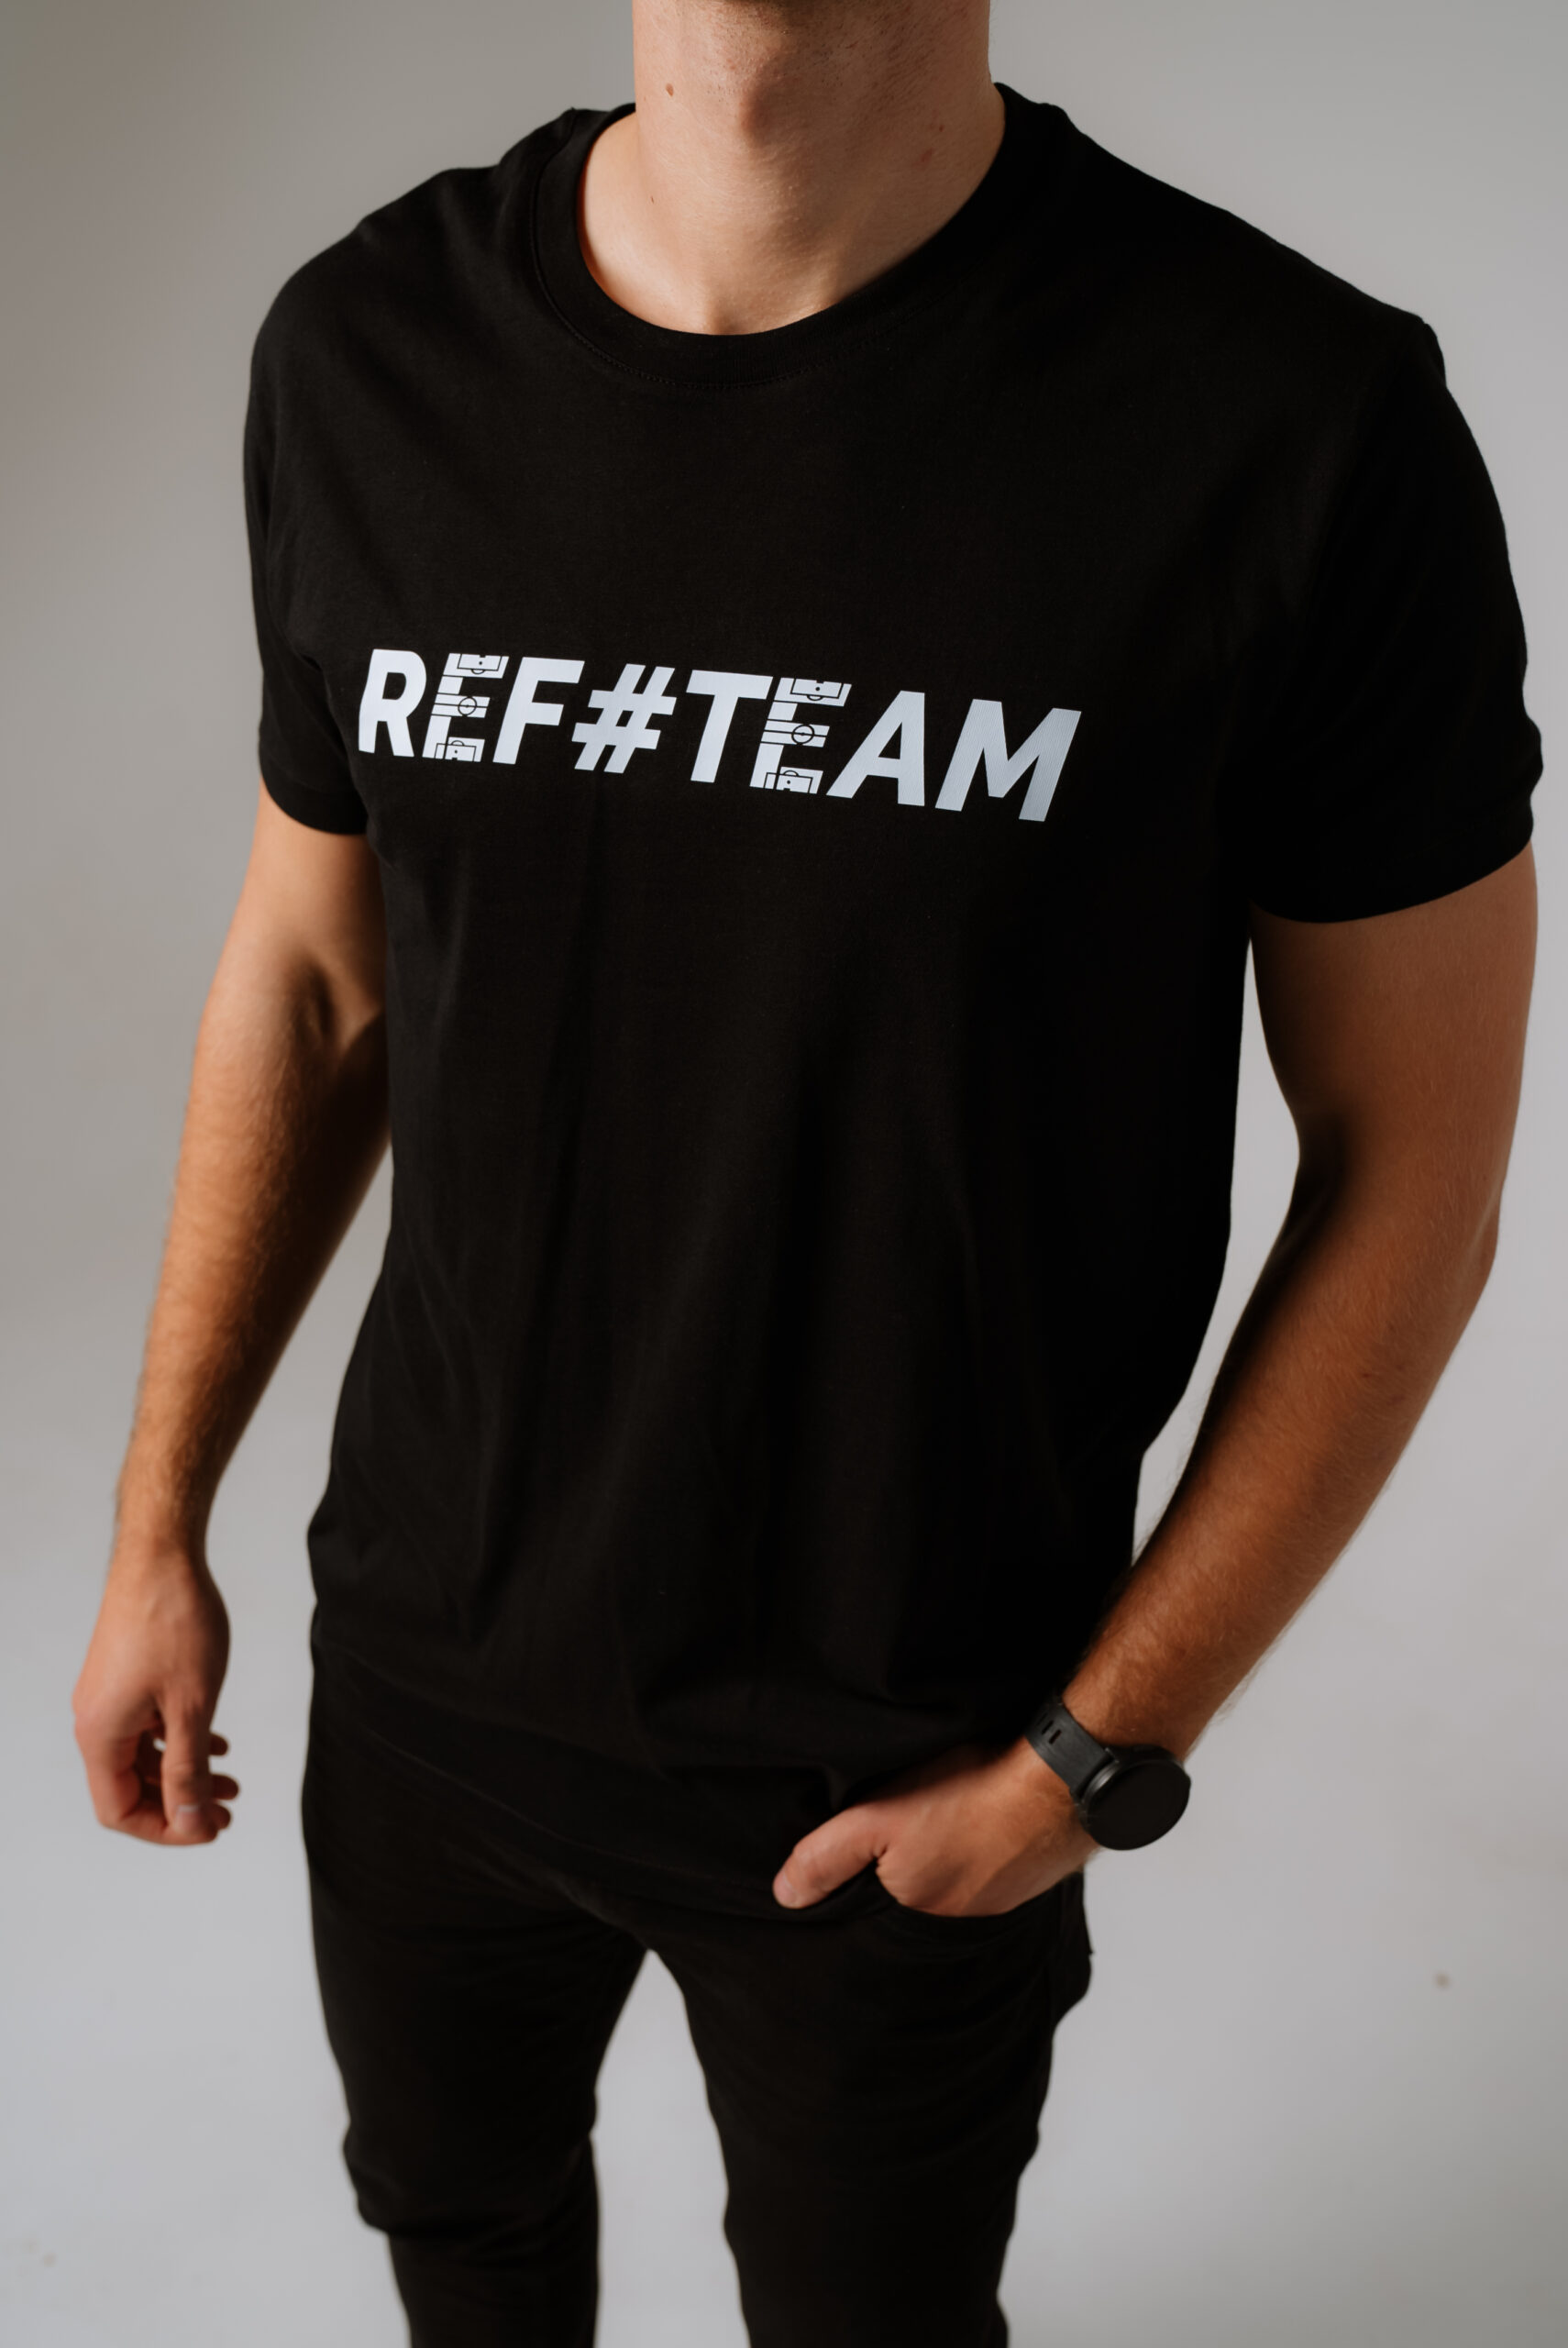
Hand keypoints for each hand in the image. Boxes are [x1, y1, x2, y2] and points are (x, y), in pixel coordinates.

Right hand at [73, 1547, 237, 1844]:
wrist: (162, 1555)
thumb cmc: (174, 1622)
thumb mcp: (191, 1708)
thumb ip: (189, 1771)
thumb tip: (191, 1825)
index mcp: (100, 1735)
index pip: (119, 1810)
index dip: (166, 1829)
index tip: (210, 1829)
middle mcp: (95, 1719)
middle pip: (129, 1787)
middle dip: (180, 1805)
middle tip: (228, 1813)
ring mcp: (108, 1696)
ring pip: (142, 1756)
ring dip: (184, 1772)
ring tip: (232, 1780)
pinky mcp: (123, 1676)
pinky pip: (146, 1726)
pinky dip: (179, 1740)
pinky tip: (217, 1742)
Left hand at [773, 1737, 1096, 1915]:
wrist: (1059, 1783)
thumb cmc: (968, 1794)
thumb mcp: (876, 1818)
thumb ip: (826, 1857)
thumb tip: (785, 1896)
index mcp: (916, 1915)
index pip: (875, 1914)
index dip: (863, 1886)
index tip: (861, 1862)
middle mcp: (960, 1922)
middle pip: (916, 1901)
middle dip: (906, 1877)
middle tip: (907, 1836)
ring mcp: (1001, 1902)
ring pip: (957, 1886)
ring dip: (949, 1863)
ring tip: (943, 1827)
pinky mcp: (1032, 1877)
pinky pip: (995, 1872)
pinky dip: (984, 1852)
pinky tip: (982, 1824)